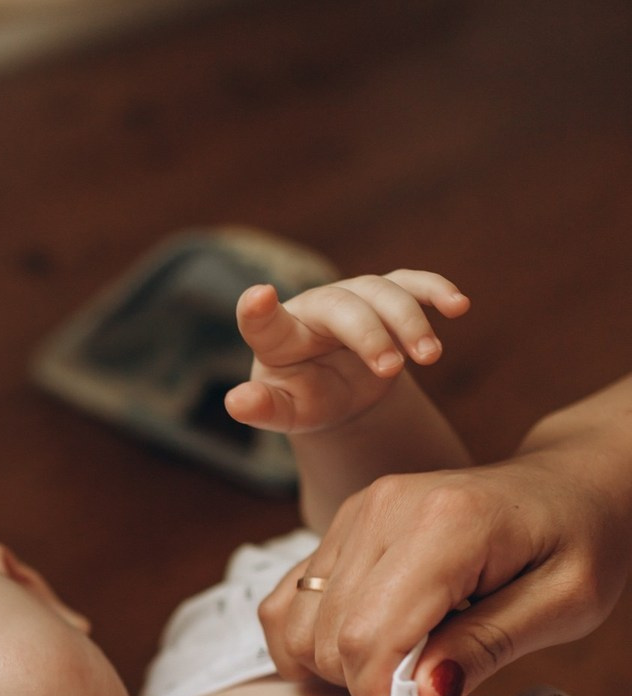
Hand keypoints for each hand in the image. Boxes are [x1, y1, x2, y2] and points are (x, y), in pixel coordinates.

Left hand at [226, 271, 468, 435]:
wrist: (339, 386)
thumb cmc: (305, 397)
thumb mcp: (286, 411)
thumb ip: (263, 408)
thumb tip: (236, 403)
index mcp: (279, 336)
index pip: (261, 321)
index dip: (258, 310)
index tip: (259, 297)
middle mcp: (316, 307)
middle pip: (342, 307)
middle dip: (369, 334)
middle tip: (391, 369)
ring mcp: (354, 296)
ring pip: (383, 292)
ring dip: (409, 321)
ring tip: (430, 357)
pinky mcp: (387, 296)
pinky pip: (412, 284)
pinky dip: (436, 291)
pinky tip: (459, 306)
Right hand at [257, 418, 630, 695]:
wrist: (569, 485)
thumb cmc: (580, 540)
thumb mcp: (566, 603)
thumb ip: (489, 647)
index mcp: (446, 524)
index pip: (371, 639)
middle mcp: (385, 508)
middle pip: (330, 638)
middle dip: (366, 687)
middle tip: (426, 688)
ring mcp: (355, 511)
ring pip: (299, 626)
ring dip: (338, 667)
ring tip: (401, 662)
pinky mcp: (340, 524)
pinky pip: (287, 601)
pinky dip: (307, 641)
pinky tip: (356, 650)